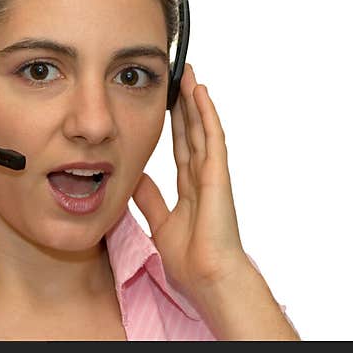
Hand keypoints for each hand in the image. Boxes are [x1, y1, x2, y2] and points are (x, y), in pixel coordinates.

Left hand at [132, 63, 250, 303]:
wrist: (208, 278)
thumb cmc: (191, 260)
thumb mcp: (161, 223)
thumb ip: (150, 200)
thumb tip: (134, 177)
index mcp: (191, 189)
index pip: (181, 148)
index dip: (177, 125)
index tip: (169, 104)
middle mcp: (203, 177)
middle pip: (193, 132)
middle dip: (186, 105)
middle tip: (179, 78)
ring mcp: (212, 174)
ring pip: (203, 128)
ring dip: (196, 101)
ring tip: (189, 75)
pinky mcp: (218, 174)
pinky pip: (212, 138)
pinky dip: (206, 114)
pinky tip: (200, 93)